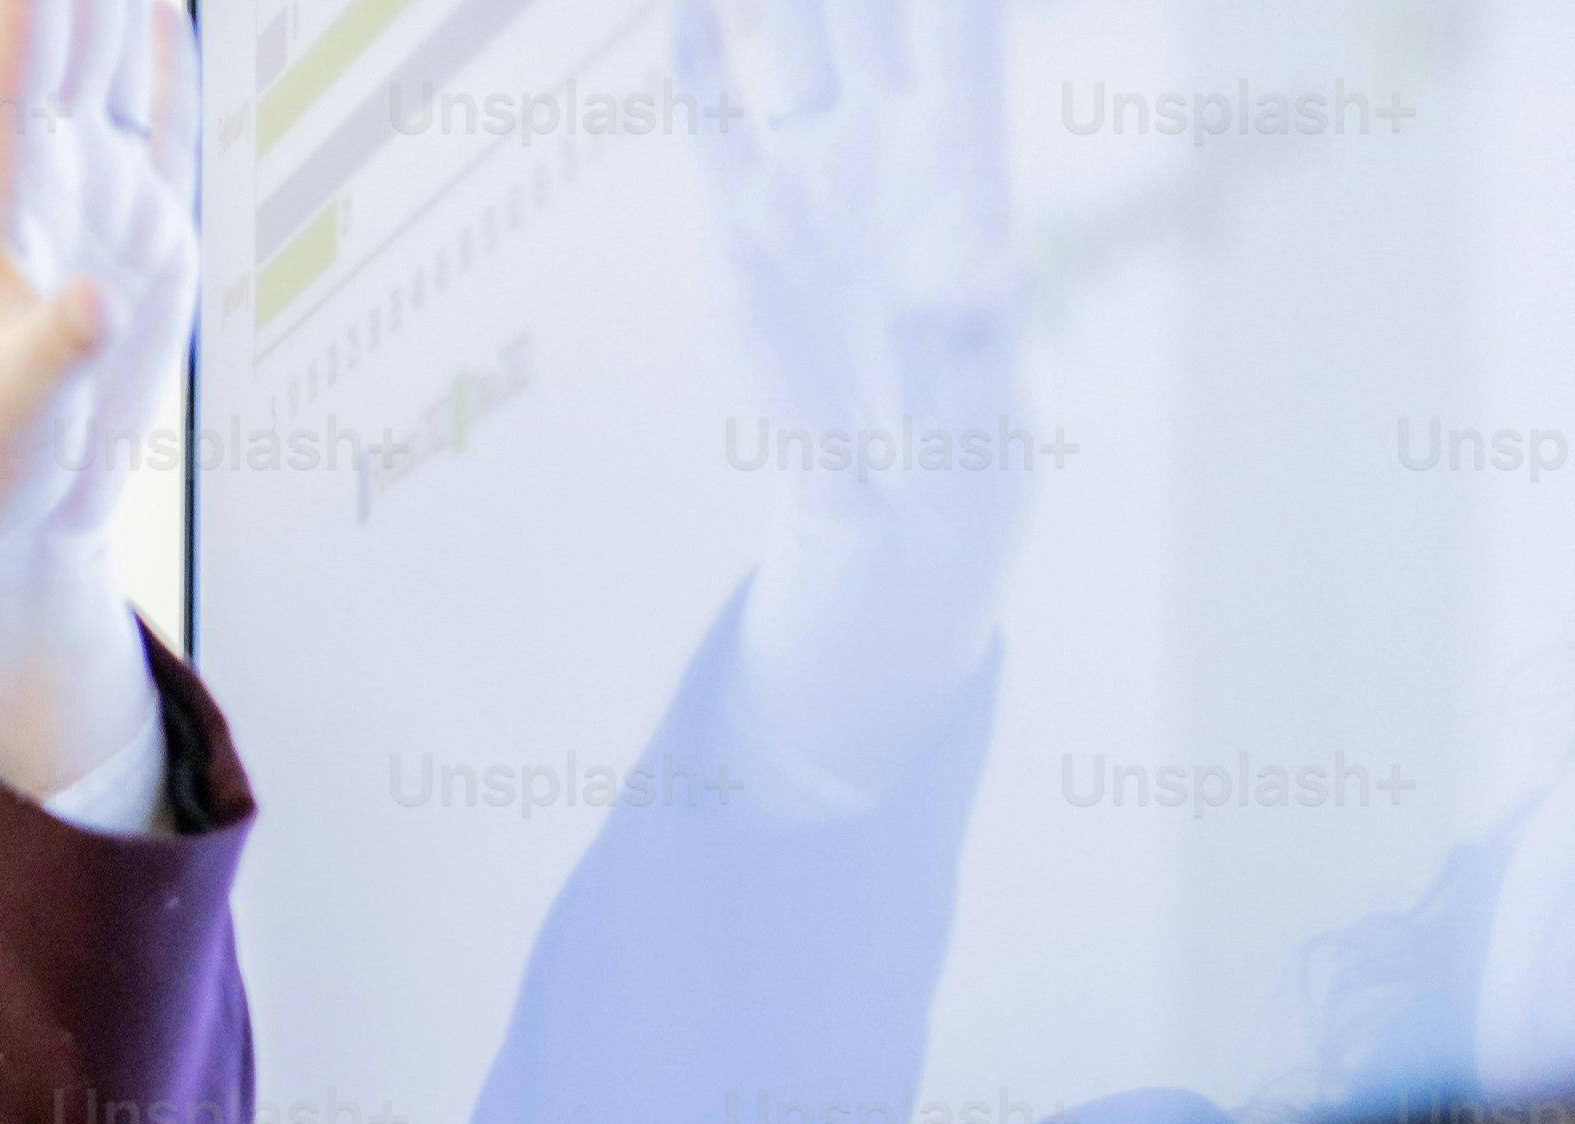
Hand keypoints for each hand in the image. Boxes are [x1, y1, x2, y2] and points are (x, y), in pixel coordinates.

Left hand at [0, 0, 195, 807]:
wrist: (13, 516)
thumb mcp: (11, 415)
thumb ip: (55, 354)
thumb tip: (96, 303)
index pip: (10, 96)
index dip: (26, 22)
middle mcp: (45, 194)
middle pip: (66, 59)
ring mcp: (98, 205)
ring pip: (112, 75)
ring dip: (123, 9)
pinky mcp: (149, 235)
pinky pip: (166, 130)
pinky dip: (171, 69)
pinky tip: (169, 11)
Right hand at [680, 0, 1031, 811]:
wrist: (887, 535)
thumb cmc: (957, 496)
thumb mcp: (973, 441)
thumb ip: (966, 357)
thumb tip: (965, 278)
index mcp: (962, 186)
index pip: (961, 35)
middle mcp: (890, 158)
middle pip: (871, 8)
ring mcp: (815, 181)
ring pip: (795, 33)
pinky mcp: (746, 227)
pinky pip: (718, 114)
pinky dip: (700, 50)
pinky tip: (684, 0)